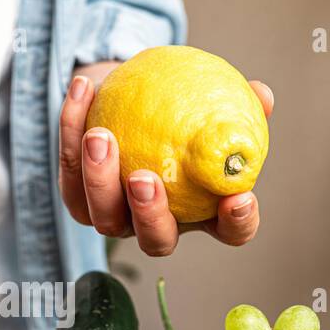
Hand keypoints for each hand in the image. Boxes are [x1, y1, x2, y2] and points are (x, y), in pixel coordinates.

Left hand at [58, 61, 274, 255]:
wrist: (129, 100)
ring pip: (102, 217)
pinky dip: (71, 129)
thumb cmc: (182, 108)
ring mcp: (115, 218)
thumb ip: (235, 100)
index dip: (237, 223)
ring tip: (100, 136)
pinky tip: (83, 90)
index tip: (240, 197)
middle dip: (149, 214)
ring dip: (98, 179)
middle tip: (144, 178)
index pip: (230, 231)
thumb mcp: (209, 100)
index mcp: (202, 213)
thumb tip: (259, 93)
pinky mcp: (78, 199)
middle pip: (156, 239)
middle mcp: (157, 224)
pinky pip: (70, 171)